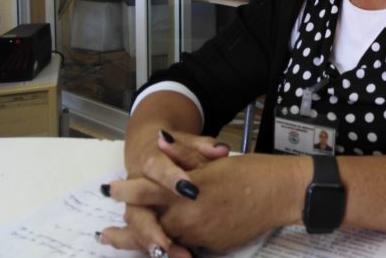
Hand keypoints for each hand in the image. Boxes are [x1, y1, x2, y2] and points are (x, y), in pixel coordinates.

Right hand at [100, 129, 230, 255]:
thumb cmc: (173, 145)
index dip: (171, 178)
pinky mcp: (141, 217)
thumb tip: (221, 150)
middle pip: (138, 208)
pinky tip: (172, 256)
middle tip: (166, 243)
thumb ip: (203, 146)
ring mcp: (136, 204)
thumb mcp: (187, 141)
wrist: (147, 147)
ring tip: (174, 255)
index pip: (158, 168)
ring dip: (151, 243)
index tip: (189, 190)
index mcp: (150, 160)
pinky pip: (143, 234)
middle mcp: (137, 185)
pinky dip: (154, 247)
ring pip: (138, 226)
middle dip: (150, 228)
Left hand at [107, 154, 311, 250]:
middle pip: (147, 226)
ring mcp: (202, 234)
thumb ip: (184, 153)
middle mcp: (190, 215)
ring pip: (164, 241)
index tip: (110, 189)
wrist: (283, 193)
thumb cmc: (252, 170)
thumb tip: (159, 140)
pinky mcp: (214, 244)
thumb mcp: (215, 159)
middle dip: (123, 232)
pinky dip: (171, 244)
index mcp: (189, 189)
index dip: (126, 190)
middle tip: (103, 235)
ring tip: (124, 243)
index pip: (147, 190)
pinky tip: (165, 244)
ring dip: (144, 241)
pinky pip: (186, 245)